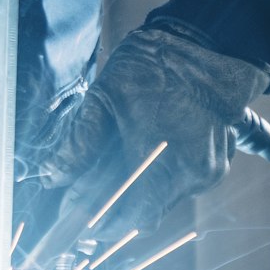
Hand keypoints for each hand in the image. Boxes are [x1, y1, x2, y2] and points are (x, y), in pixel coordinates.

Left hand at [41, 18, 269, 248]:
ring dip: (136, 196)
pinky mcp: (216, 166)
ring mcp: (207, 172)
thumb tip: (54, 177)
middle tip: (85, 197)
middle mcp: (190, 174)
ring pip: (162, 203)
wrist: (207, 46)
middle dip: (114, 211)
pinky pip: (181, 188)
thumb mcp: (105, 95)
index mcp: (162, 159)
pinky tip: (142, 160)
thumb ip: (80, 143)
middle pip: (144, 215)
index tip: (73, 219)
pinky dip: (158, 182)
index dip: (99, 223)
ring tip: (112, 173)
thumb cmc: (154, 66)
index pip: (128, 218)